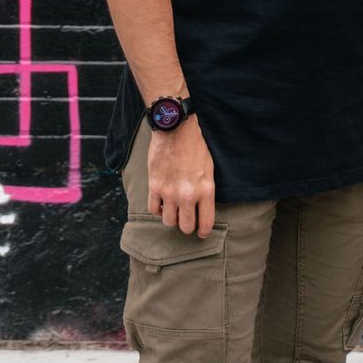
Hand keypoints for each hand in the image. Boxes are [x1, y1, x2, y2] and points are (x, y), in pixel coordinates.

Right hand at [146, 116, 215, 237]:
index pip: (205, 223)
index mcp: (206, 190)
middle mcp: (188, 195)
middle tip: (185, 220)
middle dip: (186, 226)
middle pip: (185, 227)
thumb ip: (205, 192)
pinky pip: (153, 210)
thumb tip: (202, 211)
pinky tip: (162, 201)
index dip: (203, 232)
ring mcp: (170, 192)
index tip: (201, 232)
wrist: (176, 130)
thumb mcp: (209, 170)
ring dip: (171, 217)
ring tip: (173, 209)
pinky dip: (157, 209)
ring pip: (168, 222)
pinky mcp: (154, 187)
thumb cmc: (195, 148)